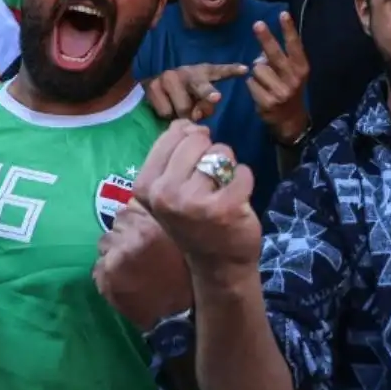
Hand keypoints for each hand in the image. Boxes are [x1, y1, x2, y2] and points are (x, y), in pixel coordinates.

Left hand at [94, 200, 193, 329]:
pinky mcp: (105, 280)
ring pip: (104, 245)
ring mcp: (114, 260)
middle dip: (124, 235)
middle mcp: (130, 238)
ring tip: (129, 267)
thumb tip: (141, 206)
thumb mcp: (183, 241)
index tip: (143, 232)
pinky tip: (123, 281)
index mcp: (151, 226)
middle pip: (114, 226)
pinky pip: (98, 268)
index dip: (135, 222)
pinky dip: (107, 273)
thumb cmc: (187, 278)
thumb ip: (162, 221)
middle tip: (137, 251)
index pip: (128, 210)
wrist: (179, 318)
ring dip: (114, 252)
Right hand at [134, 121, 261, 273]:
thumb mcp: (170, 189)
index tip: (192, 168)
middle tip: (209, 183)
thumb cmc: (193, 221)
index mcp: (146, 186)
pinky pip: (242, 171)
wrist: (217, 265)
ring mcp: (194, 202)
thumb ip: (173, 153)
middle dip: (209, 154)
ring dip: (228, 167)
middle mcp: (165, 194)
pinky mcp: (224, 207)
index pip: (172, 136)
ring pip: (221, 152)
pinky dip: (244, 180)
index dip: (190, 144)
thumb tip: (185, 124)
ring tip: (221, 191)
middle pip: (197, 140)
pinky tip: (236, 199)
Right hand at [144, 62, 249, 121]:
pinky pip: (166, 112)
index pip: (220, 71)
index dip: (232, 70)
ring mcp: (168, 77)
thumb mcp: (198, 99)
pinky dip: (167, 115)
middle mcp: (187, 72)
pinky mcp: (153, 86)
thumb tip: (195, 116)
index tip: (245, 70)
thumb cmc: (182, 96)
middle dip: (209, 93)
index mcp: (202, 73)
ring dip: (182, 115)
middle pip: (201, 87)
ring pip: (183, 108)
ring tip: (177, 109)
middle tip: (216, 97)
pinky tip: (165, 107)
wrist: (151, 87)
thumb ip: (203, 107)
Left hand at [249, 13, 309, 144]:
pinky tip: (260, 92)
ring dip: (257, 73)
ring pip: (258, 70)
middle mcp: (293, 79)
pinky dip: (252, 85)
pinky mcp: (267, 102)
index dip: (288, 30)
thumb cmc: (289, 89)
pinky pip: (251, 83)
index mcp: (301, 69)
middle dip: (266, 38)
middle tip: (257, 24)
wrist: (290, 120)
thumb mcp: (292, 74)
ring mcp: (280, 92)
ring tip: (265, 82)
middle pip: (275, 55)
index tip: (283, 13)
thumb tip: (262, 49)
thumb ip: (281, 60)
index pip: (294, 46)